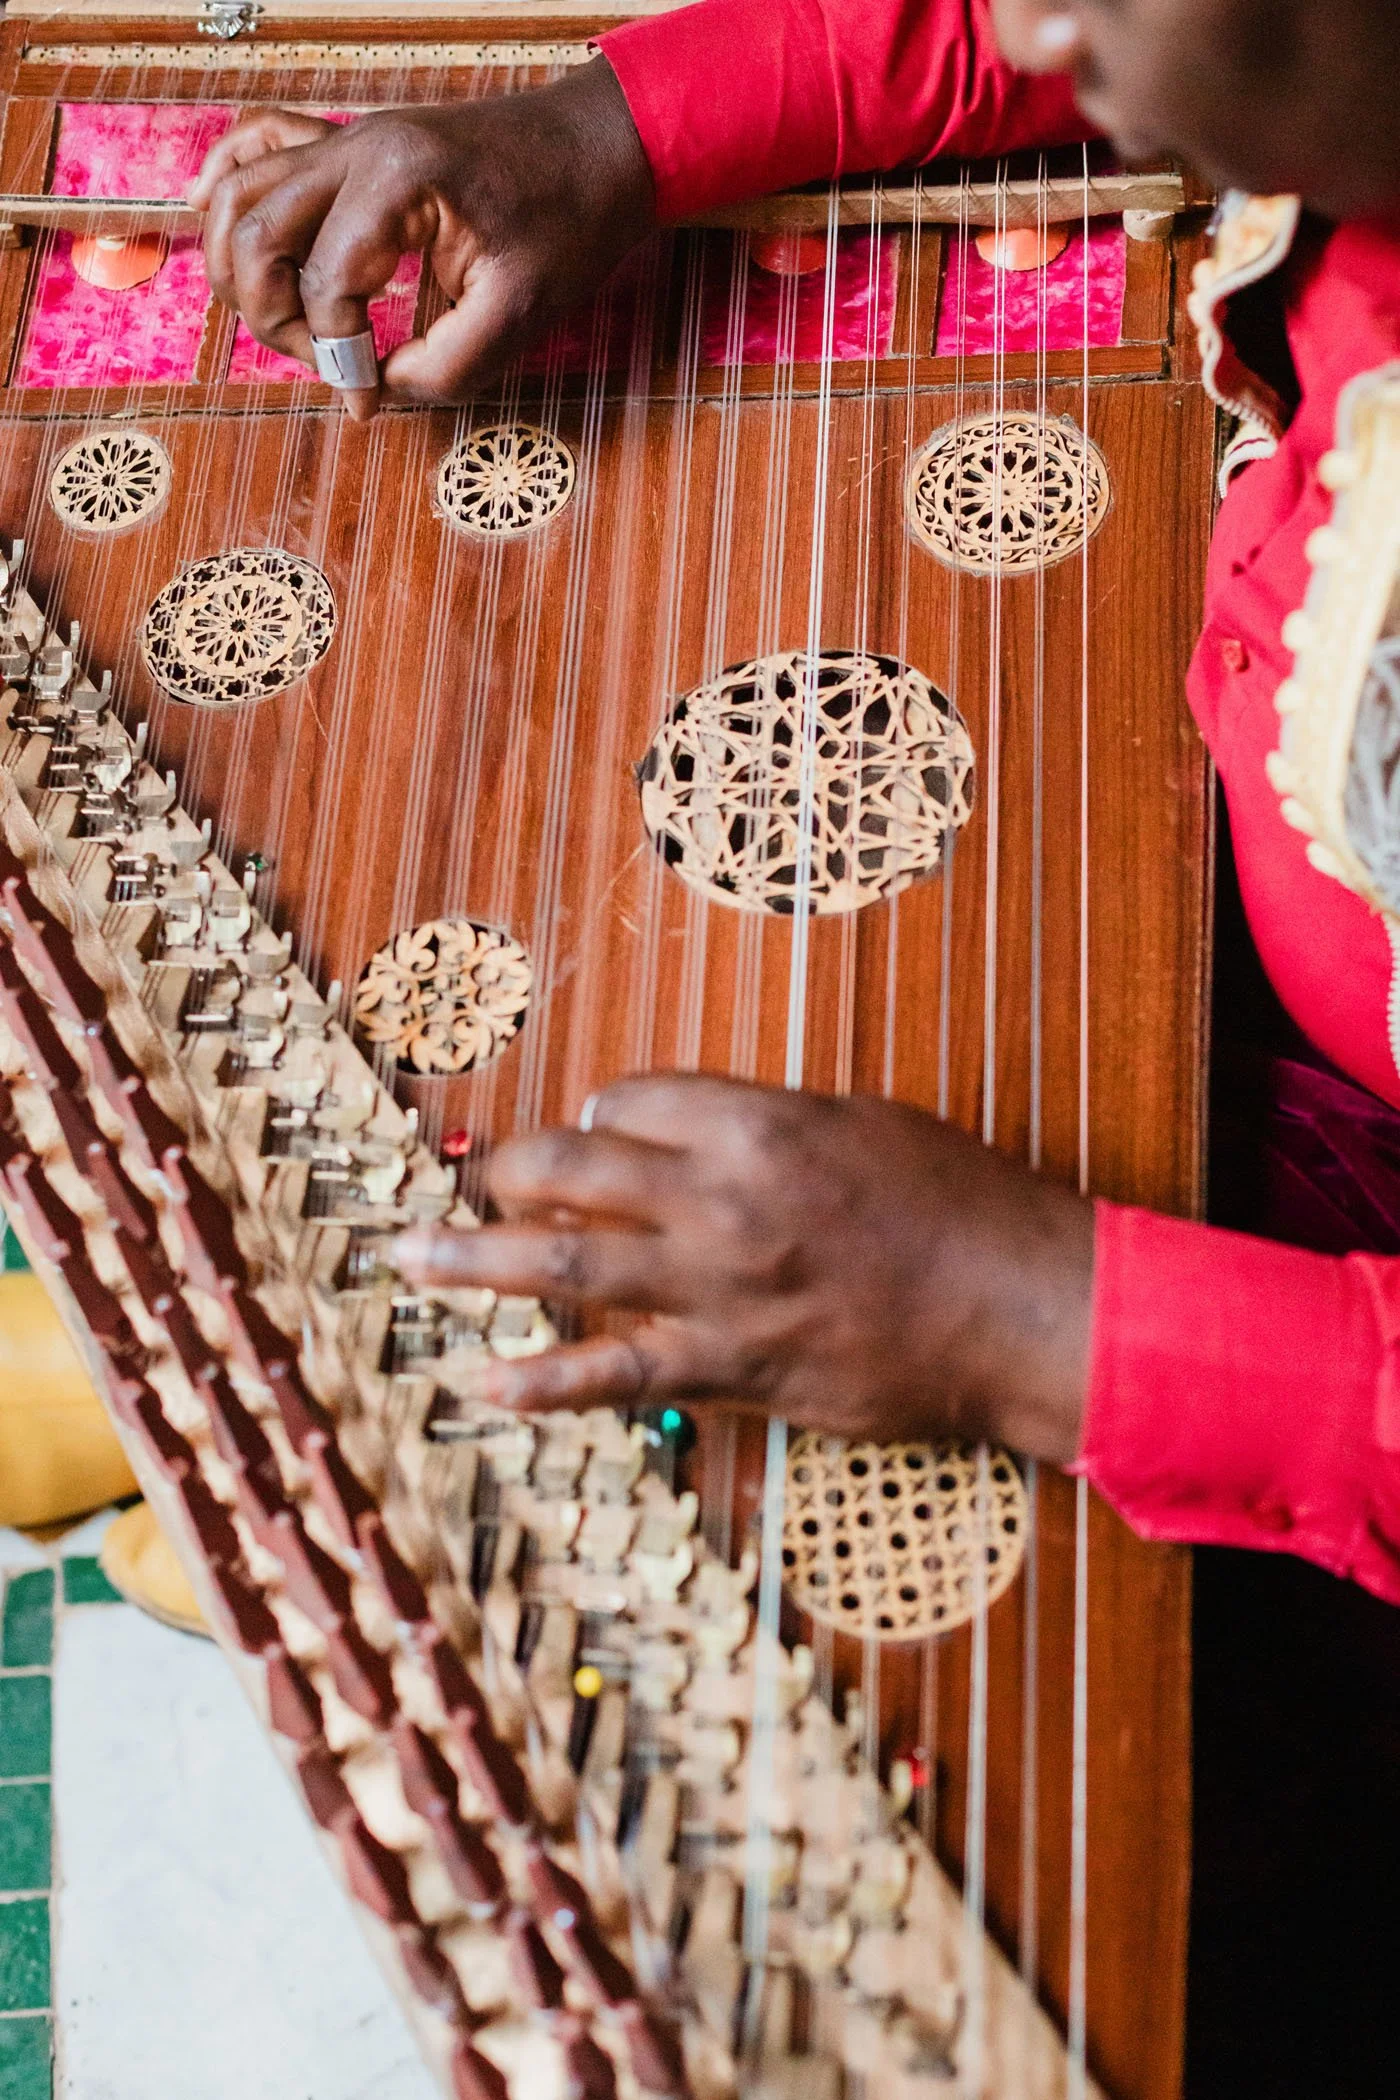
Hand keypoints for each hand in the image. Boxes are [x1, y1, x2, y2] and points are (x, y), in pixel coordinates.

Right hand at [188, 61, 655, 419]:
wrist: (600, 149)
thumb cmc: (569, 223)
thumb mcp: (521, 315)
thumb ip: (445, 368)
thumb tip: (379, 385)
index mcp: (397, 182)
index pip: (324, 286)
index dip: (337, 359)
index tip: (366, 402)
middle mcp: (357, 148)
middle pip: (254, 235)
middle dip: (273, 318)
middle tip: (326, 364)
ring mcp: (348, 138)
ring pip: (242, 193)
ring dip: (241, 267)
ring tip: (287, 325)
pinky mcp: (352, 142)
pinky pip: (260, 147)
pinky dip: (229, 186)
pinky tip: (217, 223)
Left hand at [392, 1076, 1094, 1461]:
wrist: (1015, 1307)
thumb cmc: (954, 1202)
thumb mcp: (860, 1122)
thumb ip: (762, 1121)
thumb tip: (682, 1127)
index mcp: (755, 1121)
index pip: (627, 1100)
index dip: (596, 1114)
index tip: (590, 1132)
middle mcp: (720, 1198)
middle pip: (572, 1169)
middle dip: (509, 1174)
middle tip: (474, 1185)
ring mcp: (717, 1288)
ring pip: (567, 1268)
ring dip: (475, 1261)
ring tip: (407, 1260)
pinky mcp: (733, 1367)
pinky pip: (620, 1375)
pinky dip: (549, 1381)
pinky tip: (490, 1382)